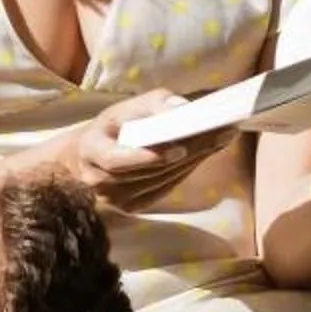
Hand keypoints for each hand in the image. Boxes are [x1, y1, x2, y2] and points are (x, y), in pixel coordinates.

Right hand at [41, 91, 219, 211]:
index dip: (146, 157)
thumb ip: (152, 104)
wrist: (89, 159)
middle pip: (149, 170)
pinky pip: (165, 188)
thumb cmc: (111, 128)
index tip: (180, 147)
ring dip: (195, 159)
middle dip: (188, 150)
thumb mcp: (123, 108)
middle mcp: (99, 182)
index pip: (116, 160)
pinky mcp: (132, 207)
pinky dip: (188, 170)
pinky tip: (206, 152)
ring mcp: (116, 199)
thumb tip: (181, 108)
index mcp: (91, 151)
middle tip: (220, 132)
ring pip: (162, 180)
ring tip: (221, 138)